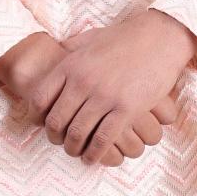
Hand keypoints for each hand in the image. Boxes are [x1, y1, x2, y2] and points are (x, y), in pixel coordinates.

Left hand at [0, 30, 182, 165]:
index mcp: (71, 65)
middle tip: (60, 143)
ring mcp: (105, 96)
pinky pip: (103, 140)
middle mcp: (83, 82)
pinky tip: (93, 158)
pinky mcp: (127, 109)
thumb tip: (57, 48)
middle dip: (55, 138)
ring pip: (78, 134)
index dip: (37, 117)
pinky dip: (94, 154)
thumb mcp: (91, 37)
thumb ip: (72, 46)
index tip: (41, 125)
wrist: (159, 37)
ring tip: (77, 152)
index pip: (40, 99)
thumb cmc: (125, 38)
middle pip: (56, 121)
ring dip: (73, 149)